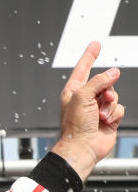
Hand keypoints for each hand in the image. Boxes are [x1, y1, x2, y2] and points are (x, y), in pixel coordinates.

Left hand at [50, 41, 124, 181]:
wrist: (83, 147)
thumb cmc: (75, 125)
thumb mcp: (82, 96)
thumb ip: (99, 81)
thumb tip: (114, 72)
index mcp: (73, 91)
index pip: (82, 68)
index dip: (90, 55)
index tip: (96, 44)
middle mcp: (85, 98)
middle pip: (105, 82)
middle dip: (106, 90)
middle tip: (102, 100)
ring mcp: (97, 108)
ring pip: (114, 95)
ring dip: (110, 105)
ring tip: (100, 116)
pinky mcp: (108, 117)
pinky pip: (119, 108)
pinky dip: (114, 114)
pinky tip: (105, 122)